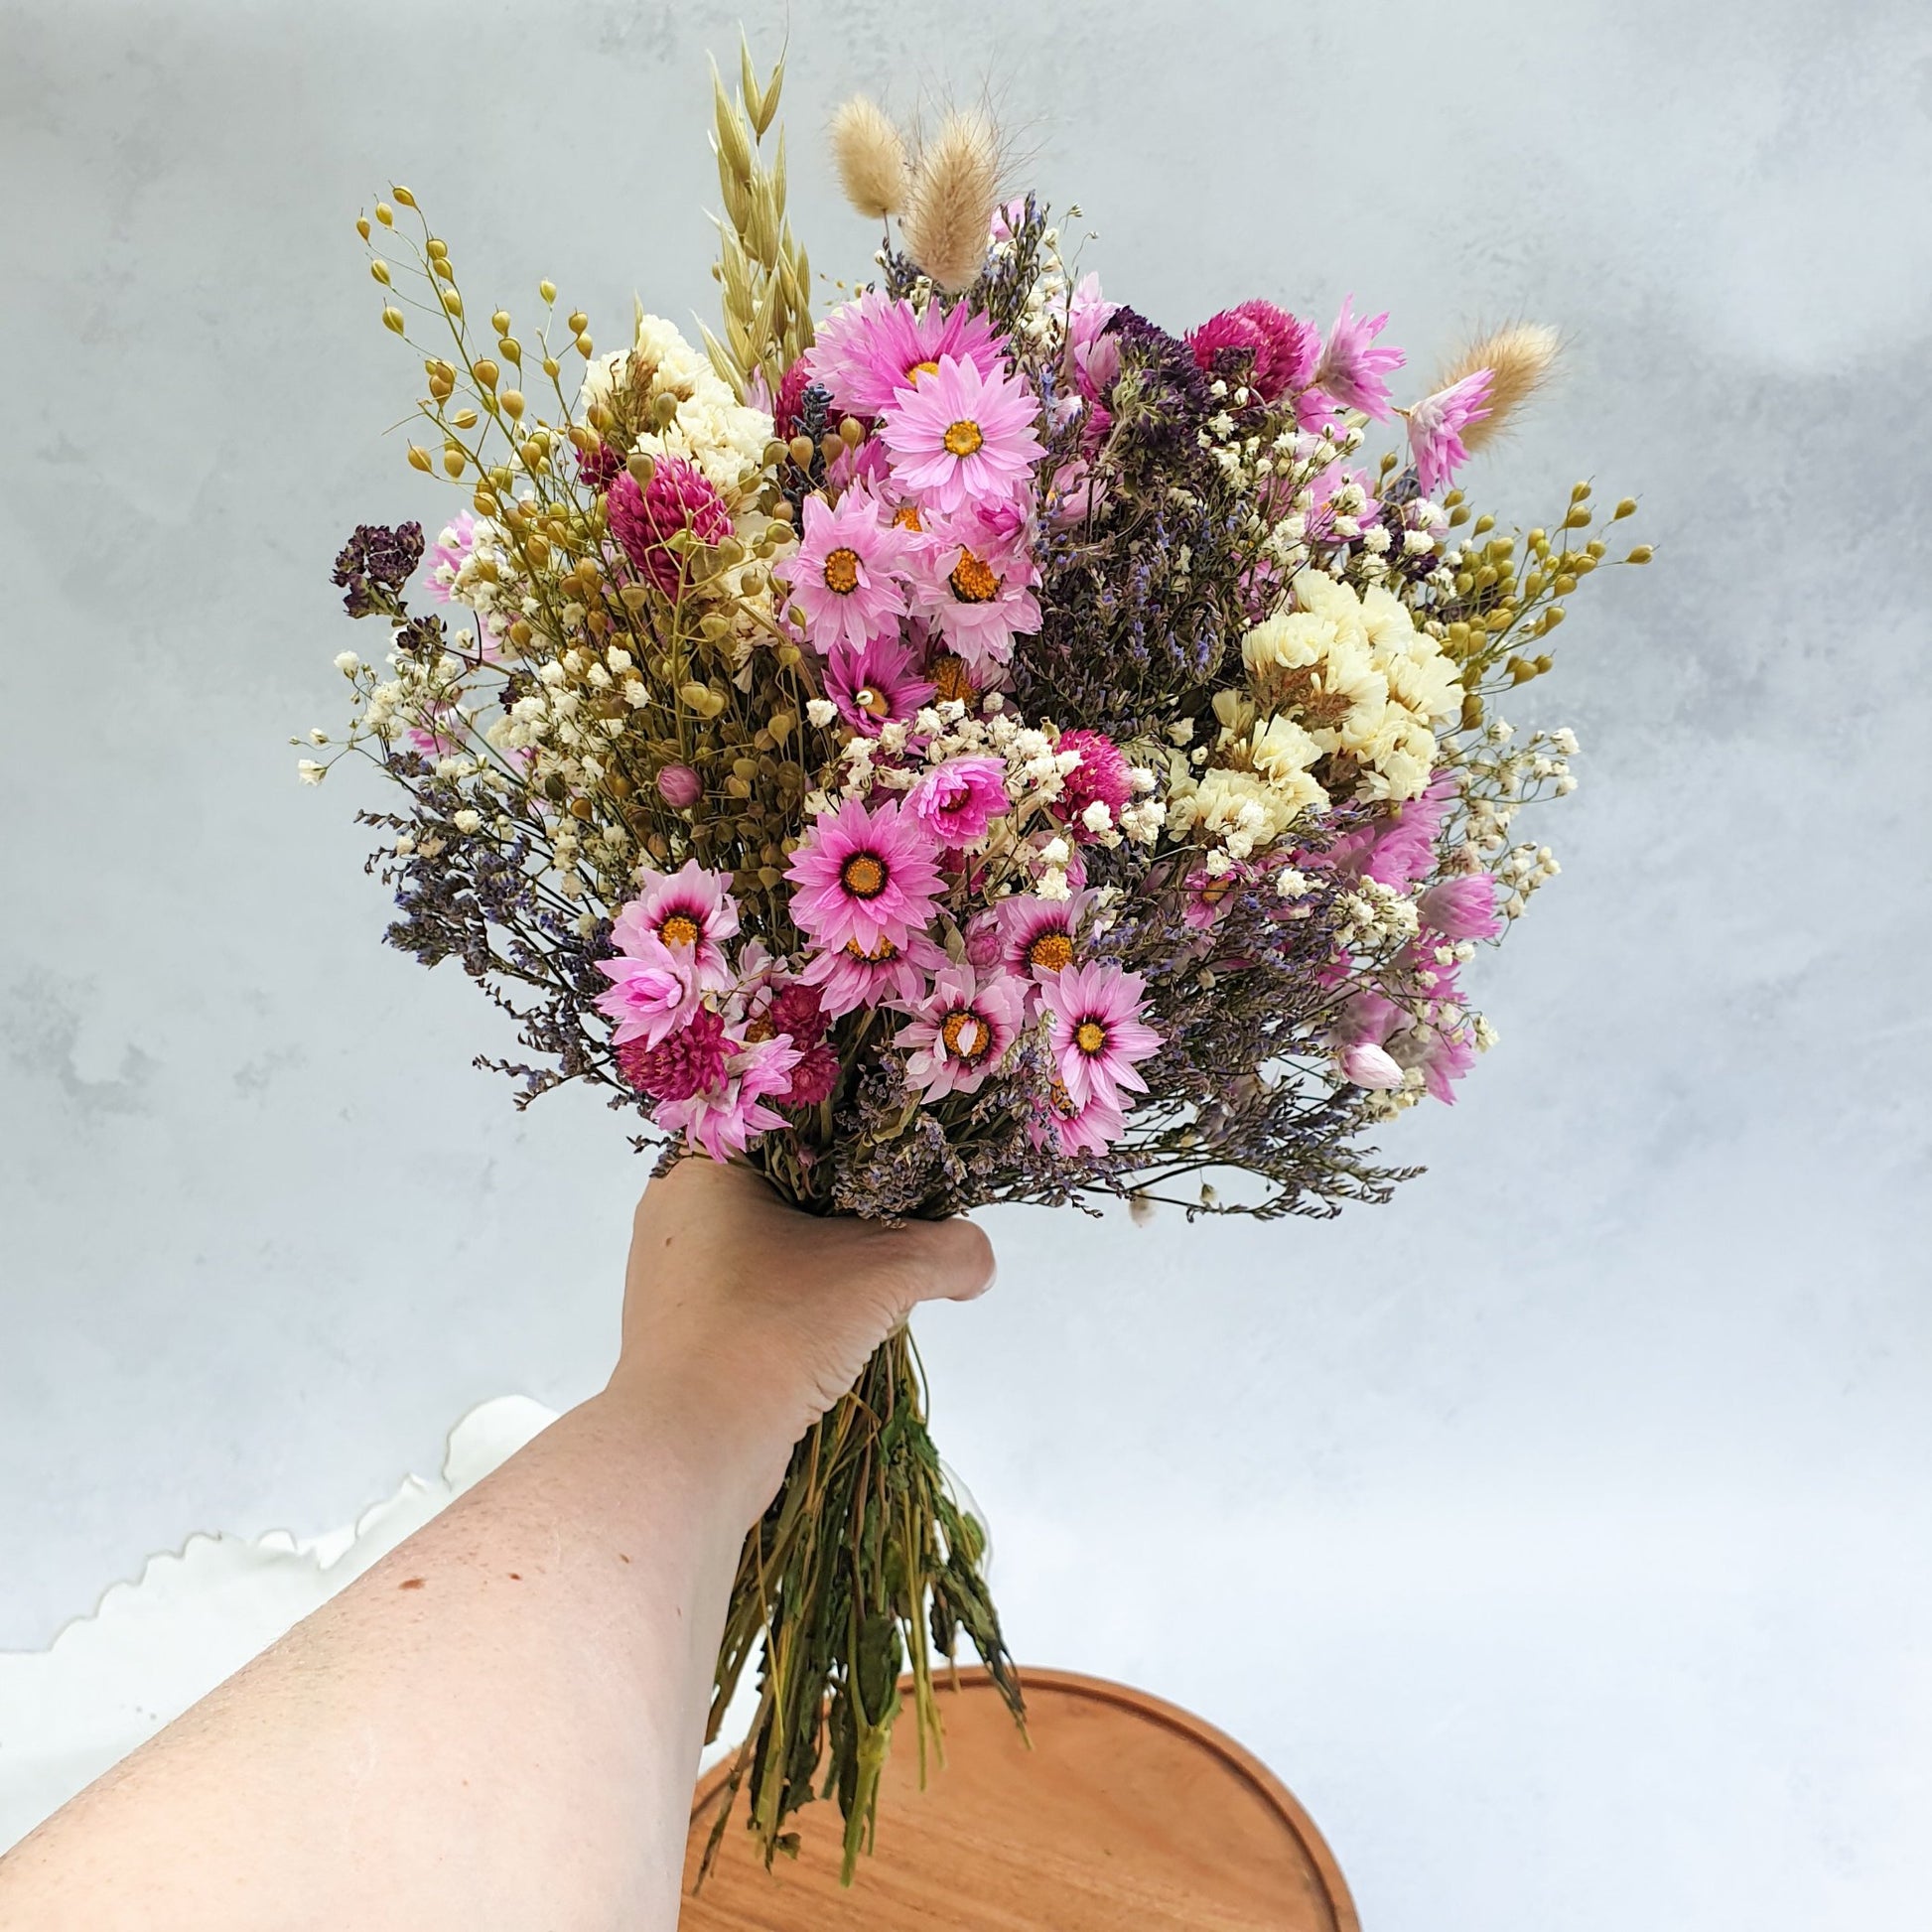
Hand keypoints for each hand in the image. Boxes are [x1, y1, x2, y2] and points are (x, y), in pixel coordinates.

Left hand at [606, 1158, 994, 1523]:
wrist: (690, 1452)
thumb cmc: (767, 1331)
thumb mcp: (880, 1274)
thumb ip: (948, 1250)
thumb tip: (978, 1262)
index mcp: (701, 1167)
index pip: (790, 1121)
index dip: (856, 1132)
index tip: (908, 1153)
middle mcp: (677, 1212)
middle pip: (787, 1184)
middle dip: (852, 1205)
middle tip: (907, 1216)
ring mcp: (677, 1276)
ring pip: (776, 1243)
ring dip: (832, 1260)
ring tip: (882, 1278)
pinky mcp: (688, 1331)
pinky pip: (761, 1293)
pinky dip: (805, 1302)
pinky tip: (843, 1327)